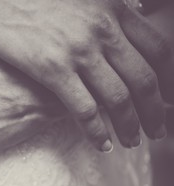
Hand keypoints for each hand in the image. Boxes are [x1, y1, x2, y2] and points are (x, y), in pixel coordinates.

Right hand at [0, 0, 171, 147]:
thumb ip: (107, 9)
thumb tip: (130, 19)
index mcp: (112, 10)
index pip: (157, 49)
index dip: (167, 79)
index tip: (166, 98)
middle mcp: (102, 30)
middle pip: (144, 79)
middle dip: (155, 111)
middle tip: (158, 130)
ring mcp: (78, 50)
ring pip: (118, 98)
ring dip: (130, 125)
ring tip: (132, 141)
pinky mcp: (52, 69)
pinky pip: (84, 108)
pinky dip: (96, 131)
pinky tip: (101, 144)